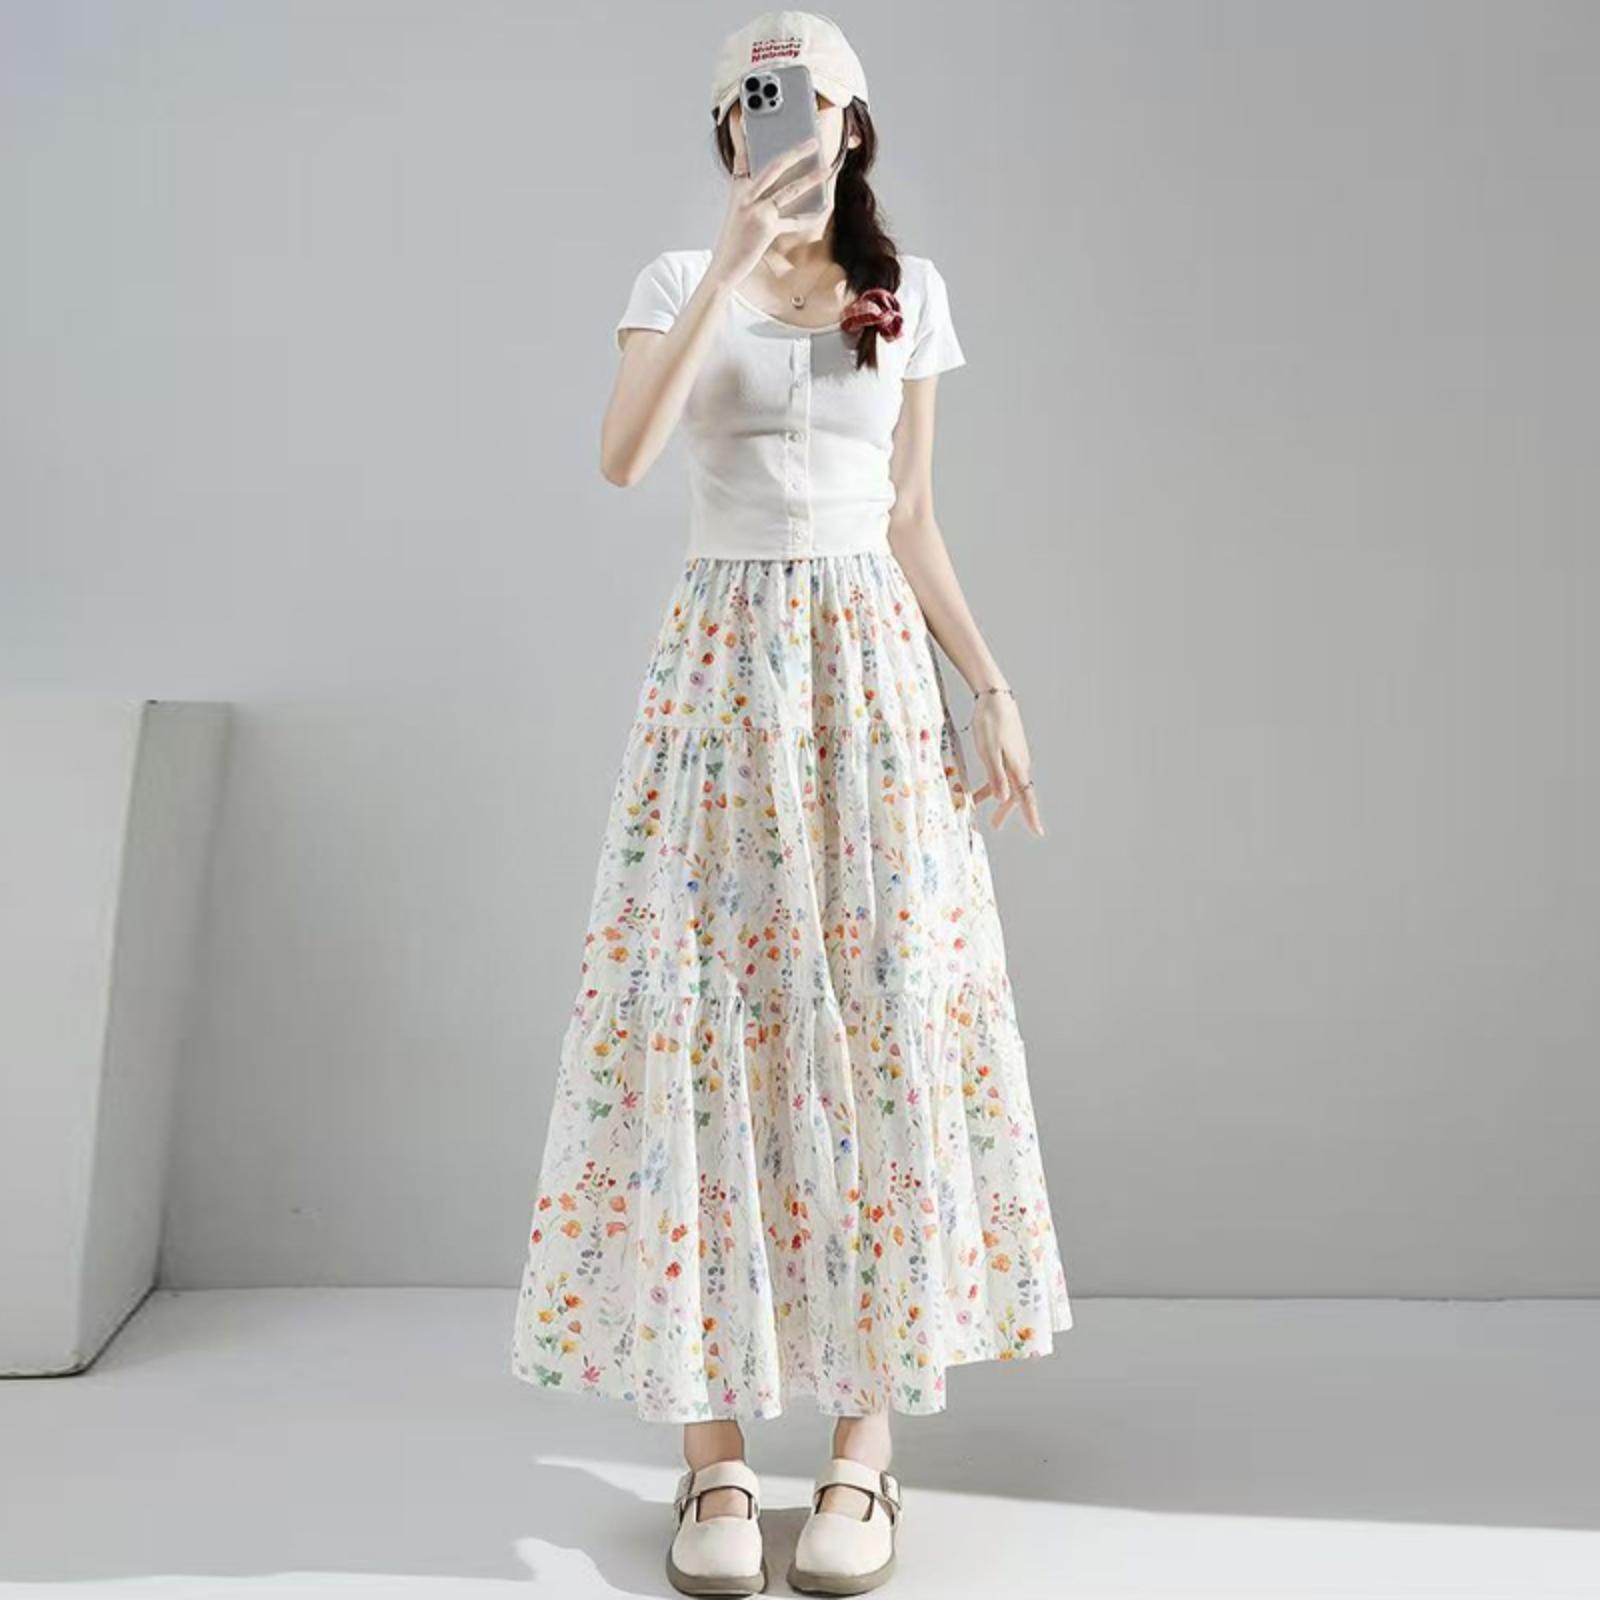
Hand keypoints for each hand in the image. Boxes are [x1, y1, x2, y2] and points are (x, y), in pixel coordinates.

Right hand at [707, 135, 826, 288]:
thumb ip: (750, 191)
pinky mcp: (767, 228)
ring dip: (811, 178)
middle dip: (796, 151)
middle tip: (813, 141)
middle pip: (775, 166)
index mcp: (738, 188)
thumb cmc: (735, 239)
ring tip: (827, 169)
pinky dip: (811, 215)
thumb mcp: (738, 210)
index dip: (745, 134)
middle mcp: (745, 196)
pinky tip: (824, 207)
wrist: (725, 266)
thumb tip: (776, 180)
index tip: (751, 116)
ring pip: (789, 189)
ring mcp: (756, 211)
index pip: (743, 154)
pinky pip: (795, 220)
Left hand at [968, 694, 1044, 835]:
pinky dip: (991, 781)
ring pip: (1007, 782)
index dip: (1031, 815)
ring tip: (976, 804)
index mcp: (1017, 767)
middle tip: (995, 825)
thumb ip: (996, 776)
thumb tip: (1004, 799)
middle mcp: (1019, 763)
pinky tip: (980, 784)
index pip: (1026, 797)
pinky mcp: (1007, 749)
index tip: (1037, 831)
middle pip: (1016, 793)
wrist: (996, 697)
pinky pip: (1001, 771)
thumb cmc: (990, 722)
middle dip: (1006, 810)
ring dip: (995, 796)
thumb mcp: (988, 751)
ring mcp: (1015, 756)